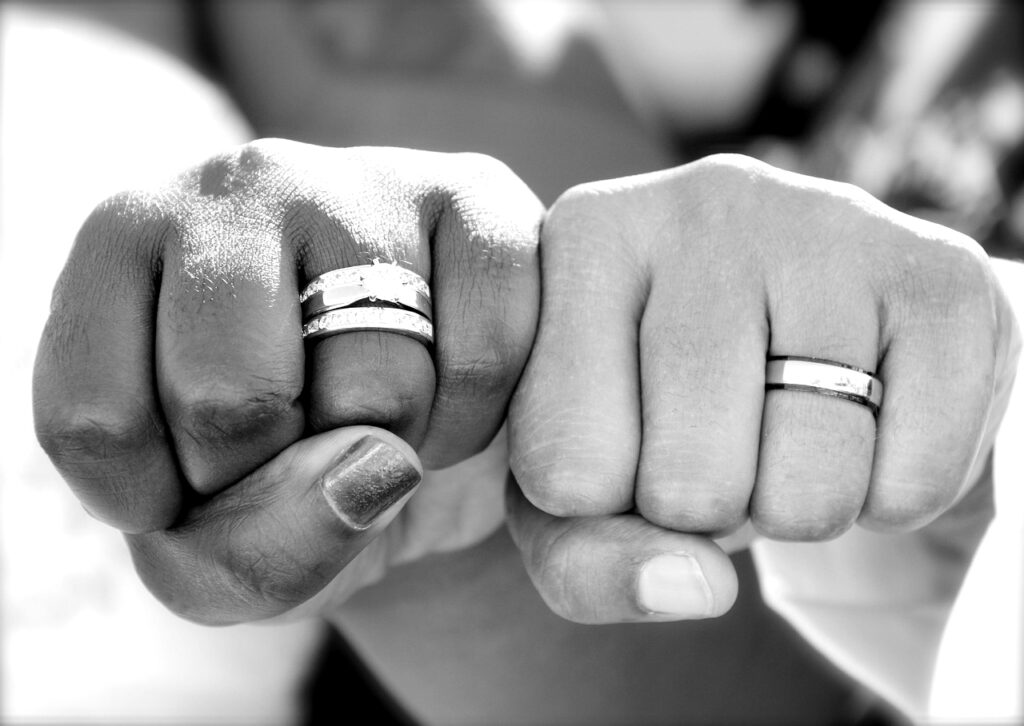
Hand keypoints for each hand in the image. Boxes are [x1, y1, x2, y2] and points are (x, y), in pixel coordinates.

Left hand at [33, 139, 541, 623]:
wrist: (408, 432)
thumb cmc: (287, 473)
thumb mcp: (222, 553)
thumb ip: (255, 555)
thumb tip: (378, 469)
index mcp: (122, 247)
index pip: (96, 422)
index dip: (160, 504)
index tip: (198, 486)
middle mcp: (236, 188)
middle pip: (229, 400)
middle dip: (282, 479)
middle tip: (305, 450)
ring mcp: (361, 181)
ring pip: (376, 387)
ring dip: (392, 461)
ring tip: (384, 425)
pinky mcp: (477, 196)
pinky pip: (483, 357)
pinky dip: (473, 426)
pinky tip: (450, 404)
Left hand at [508, 154, 1019, 622]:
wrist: (808, 335)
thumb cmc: (662, 411)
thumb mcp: (581, 494)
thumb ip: (586, 563)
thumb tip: (691, 586)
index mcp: (584, 240)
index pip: (564, 470)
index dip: (602, 504)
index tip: (622, 448)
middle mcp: (698, 203)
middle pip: (688, 484)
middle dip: (704, 512)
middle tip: (719, 445)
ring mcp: (828, 225)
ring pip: (806, 492)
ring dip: (795, 510)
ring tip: (786, 435)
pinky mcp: (943, 274)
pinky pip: (911, 481)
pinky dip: (887, 499)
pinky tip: (865, 428)